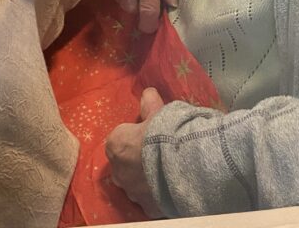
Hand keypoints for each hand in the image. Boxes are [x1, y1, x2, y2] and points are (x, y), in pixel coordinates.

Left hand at [106, 88, 164, 216]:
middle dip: (135, 159)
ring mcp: (131, 192)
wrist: (182, 163)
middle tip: (155, 151)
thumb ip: (149, 102)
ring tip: (164, 168)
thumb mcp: (157, 110)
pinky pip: (149, 199)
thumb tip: (147, 93)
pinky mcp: (146, 206)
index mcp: (116, 145)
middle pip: (123, 163)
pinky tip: (168, 184)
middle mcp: (118, 172)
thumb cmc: (165, 131)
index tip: (146, 133)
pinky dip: (156, 193)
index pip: (119, 138)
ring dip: (144, 177)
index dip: (133, 135)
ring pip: (134, 183)